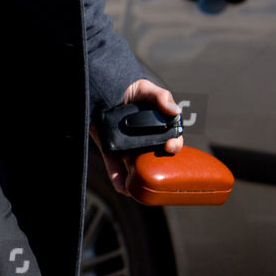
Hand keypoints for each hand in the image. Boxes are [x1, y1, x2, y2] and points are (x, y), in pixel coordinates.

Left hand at [90, 78, 182, 196]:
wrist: (100, 87)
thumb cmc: (127, 88)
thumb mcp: (145, 88)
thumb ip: (160, 96)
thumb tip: (174, 111)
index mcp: (157, 127)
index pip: (171, 140)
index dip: (175, 145)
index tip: (171, 146)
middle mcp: (144, 140)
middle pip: (155, 159)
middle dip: (159, 168)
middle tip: (156, 168)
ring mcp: (127, 146)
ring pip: (135, 167)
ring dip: (138, 180)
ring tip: (139, 188)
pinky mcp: (110, 149)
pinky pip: (114, 167)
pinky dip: (118, 178)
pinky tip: (122, 187)